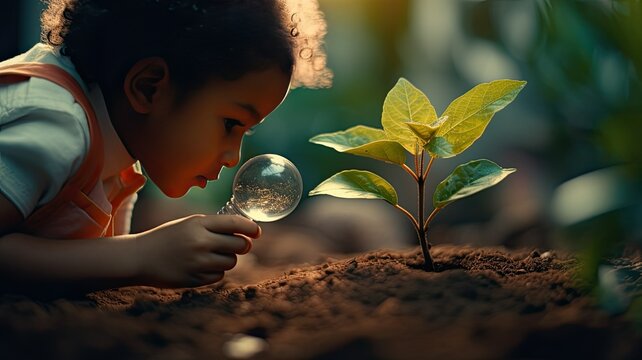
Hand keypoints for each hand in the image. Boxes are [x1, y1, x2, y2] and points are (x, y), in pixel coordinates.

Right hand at [134, 214, 260, 287]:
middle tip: (241, 244)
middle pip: (239, 245)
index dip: (251, 228)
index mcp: (199, 224)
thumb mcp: (189, 224)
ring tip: (214, 255)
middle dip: (244, 245)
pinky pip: (219, 276)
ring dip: (228, 259)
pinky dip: (216, 272)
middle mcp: (200, 242)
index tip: (257, 231)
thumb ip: (214, 226)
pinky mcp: (194, 279)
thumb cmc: (168, 237)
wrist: (140, 258)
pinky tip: (203, 266)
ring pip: (231, 262)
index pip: (235, 224)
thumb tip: (246, 233)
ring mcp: (197, 263)